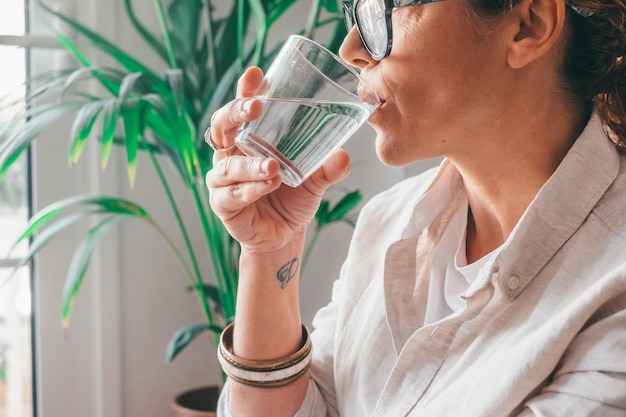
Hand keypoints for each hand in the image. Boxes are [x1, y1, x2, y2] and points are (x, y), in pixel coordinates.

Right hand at [206, 66, 350, 253]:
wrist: (284, 235)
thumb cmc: (293, 198)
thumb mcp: (315, 179)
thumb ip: (328, 168)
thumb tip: (343, 155)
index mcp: (250, 138)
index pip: (242, 109)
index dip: (245, 90)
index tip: (255, 75)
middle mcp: (232, 153)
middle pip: (221, 126)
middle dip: (235, 113)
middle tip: (256, 109)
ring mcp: (224, 178)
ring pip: (227, 164)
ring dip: (250, 164)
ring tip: (273, 167)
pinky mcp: (223, 203)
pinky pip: (231, 194)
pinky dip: (250, 189)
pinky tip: (268, 186)